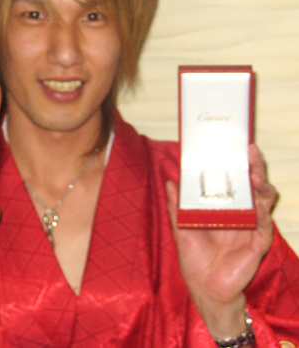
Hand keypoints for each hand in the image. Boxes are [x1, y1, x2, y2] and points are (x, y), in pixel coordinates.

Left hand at [166, 145, 277, 337]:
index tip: (234, 146)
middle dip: (254, 167)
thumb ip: (176, 206)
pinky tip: (259, 202)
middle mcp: (240, 213)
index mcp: (223, 207)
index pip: (233, 181)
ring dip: (261, 186)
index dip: (236, 164)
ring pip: (264, 200)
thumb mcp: (181, 227)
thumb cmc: (194, 257)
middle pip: (252, 185)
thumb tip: (169, 181)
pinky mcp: (258, 243)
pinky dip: (263, 212)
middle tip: (249, 151)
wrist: (203, 287)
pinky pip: (264, 224)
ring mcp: (251, 227)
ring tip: (255, 174)